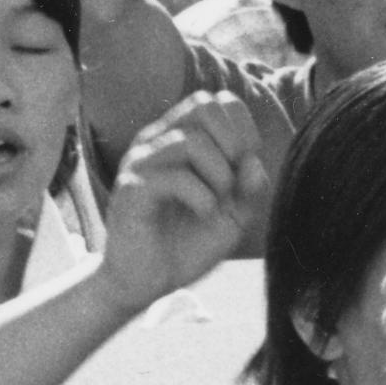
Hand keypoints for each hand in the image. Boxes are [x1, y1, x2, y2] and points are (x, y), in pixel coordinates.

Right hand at [94, 95, 271, 314]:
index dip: (241, 126)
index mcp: (179, 139)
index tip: (246, 163)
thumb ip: (250, 188)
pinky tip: (204, 213)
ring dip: (219, 173)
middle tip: (234, 180)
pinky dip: (203, 196)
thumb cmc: (186, 245)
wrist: (145, 284)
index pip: (215, 100)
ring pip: (191, 140)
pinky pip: (175, 177)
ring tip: (218, 202)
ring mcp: (141, 162)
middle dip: (233, 140)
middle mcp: (156, 141)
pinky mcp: (132, 189)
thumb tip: (253, 161)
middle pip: (202, 104)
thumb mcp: (234, 217)